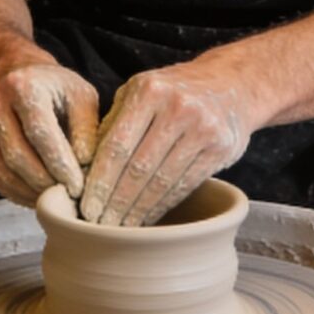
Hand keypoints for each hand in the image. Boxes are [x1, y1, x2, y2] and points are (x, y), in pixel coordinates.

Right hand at [0, 58, 100, 207]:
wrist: (15, 80)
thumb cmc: (55, 91)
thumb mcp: (81, 97)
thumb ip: (86, 129)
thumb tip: (83, 165)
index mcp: (21, 86)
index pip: (39, 133)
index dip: (60, 165)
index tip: (79, 187)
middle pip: (17, 156)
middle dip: (46, 184)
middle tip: (70, 198)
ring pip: (4, 173)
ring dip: (32, 193)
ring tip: (57, 200)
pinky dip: (18, 194)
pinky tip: (38, 196)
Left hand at [80, 61, 255, 225]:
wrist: (230, 84)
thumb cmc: (170, 92)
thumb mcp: (138, 92)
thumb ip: (113, 123)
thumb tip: (83, 167)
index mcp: (148, 91)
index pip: (117, 145)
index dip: (100, 181)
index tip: (86, 207)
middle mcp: (177, 108)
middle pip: (139, 167)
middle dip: (116, 201)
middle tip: (99, 225)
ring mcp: (203, 128)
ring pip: (163, 180)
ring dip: (139, 209)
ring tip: (120, 229)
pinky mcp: (221, 148)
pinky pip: (185, 184)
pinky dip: (163, 205)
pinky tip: (147, 218)